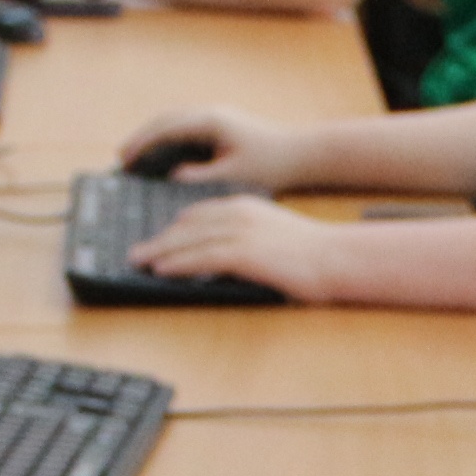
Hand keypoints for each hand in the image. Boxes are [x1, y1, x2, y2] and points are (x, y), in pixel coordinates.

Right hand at [116, 106, 309, 190]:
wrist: (300, 153)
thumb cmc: (270, 165)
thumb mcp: (232, 176)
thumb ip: (199, 176)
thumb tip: (172, 176)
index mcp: (211, 121)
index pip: (166, 128)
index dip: (142, 143)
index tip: (125, 158)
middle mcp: (211, 112)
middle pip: (166, 119)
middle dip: (142, 137)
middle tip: (121, 157)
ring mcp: (216, 115)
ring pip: (175, 120)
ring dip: (154, 135)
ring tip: (135, 155)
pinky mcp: (221, 124)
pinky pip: (186, 126)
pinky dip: (168, 137)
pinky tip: (161, 154)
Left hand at [128, 194, 333, 300]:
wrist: (339, 257)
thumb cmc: (315, 255)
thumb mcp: (277, 237)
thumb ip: (251, 241)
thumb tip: (228, 258)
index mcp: (248, 206)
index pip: (201, 212)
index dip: (176, 227)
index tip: (160, 239)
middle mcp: (241, 213)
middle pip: (188, 224)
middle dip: (160, 238)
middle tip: (137, 251)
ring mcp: (243, 231)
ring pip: (190, 239)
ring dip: (160, 251)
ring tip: (139, 261)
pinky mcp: (246, 252)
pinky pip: (203, 256)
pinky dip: (179, 262)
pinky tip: (162, 269)